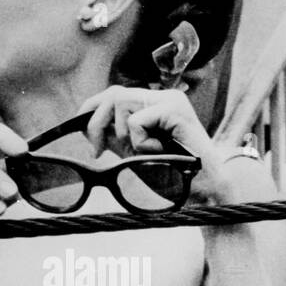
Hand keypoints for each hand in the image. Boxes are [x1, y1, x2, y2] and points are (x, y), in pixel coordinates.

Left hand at [78, 86, 230, 203]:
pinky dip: (139, 142)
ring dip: (124, 136)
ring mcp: (171, 100)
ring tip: (144, 152)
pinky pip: (136, 120)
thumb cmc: (171, 175)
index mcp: (154, 104)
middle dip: (97, 123)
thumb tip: (86, 123)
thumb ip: (114, 135)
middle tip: (98, 152)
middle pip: (113, 94)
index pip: (114, 93)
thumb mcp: (133, 151)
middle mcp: (163, 97)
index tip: (83, 132)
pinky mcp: (176, 109)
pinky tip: (158, 152)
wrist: (202, 192)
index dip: (92, 108)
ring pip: (121, 103)